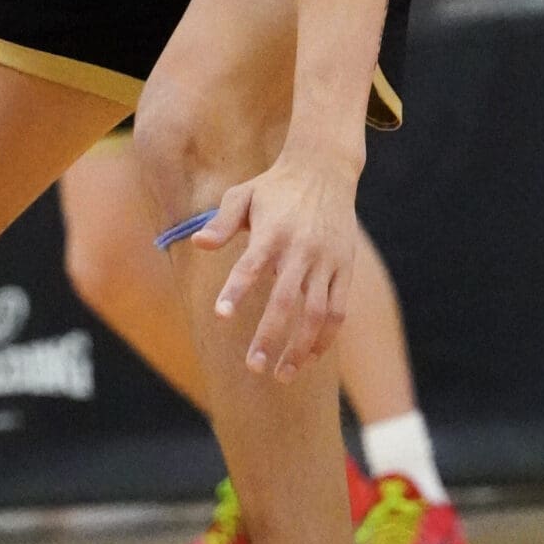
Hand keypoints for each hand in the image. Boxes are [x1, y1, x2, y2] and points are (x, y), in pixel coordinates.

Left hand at [194, 151, 357, 383]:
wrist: (324, 168)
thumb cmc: (275, 186)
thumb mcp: (243, 194)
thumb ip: (222, 222)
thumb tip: (199, 244)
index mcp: (272, 231)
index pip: (251, 265)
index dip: (236, 290)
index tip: (221, 315)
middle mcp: (301, 249)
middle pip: (285, 301)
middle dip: (269, 337)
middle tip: (253, 367)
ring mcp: (326, 261)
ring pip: (316, 314)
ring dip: (300, 348)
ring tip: (282, 375)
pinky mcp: (344, 268)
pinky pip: (337, 311)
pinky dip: (325, 338)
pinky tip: (309, 357)